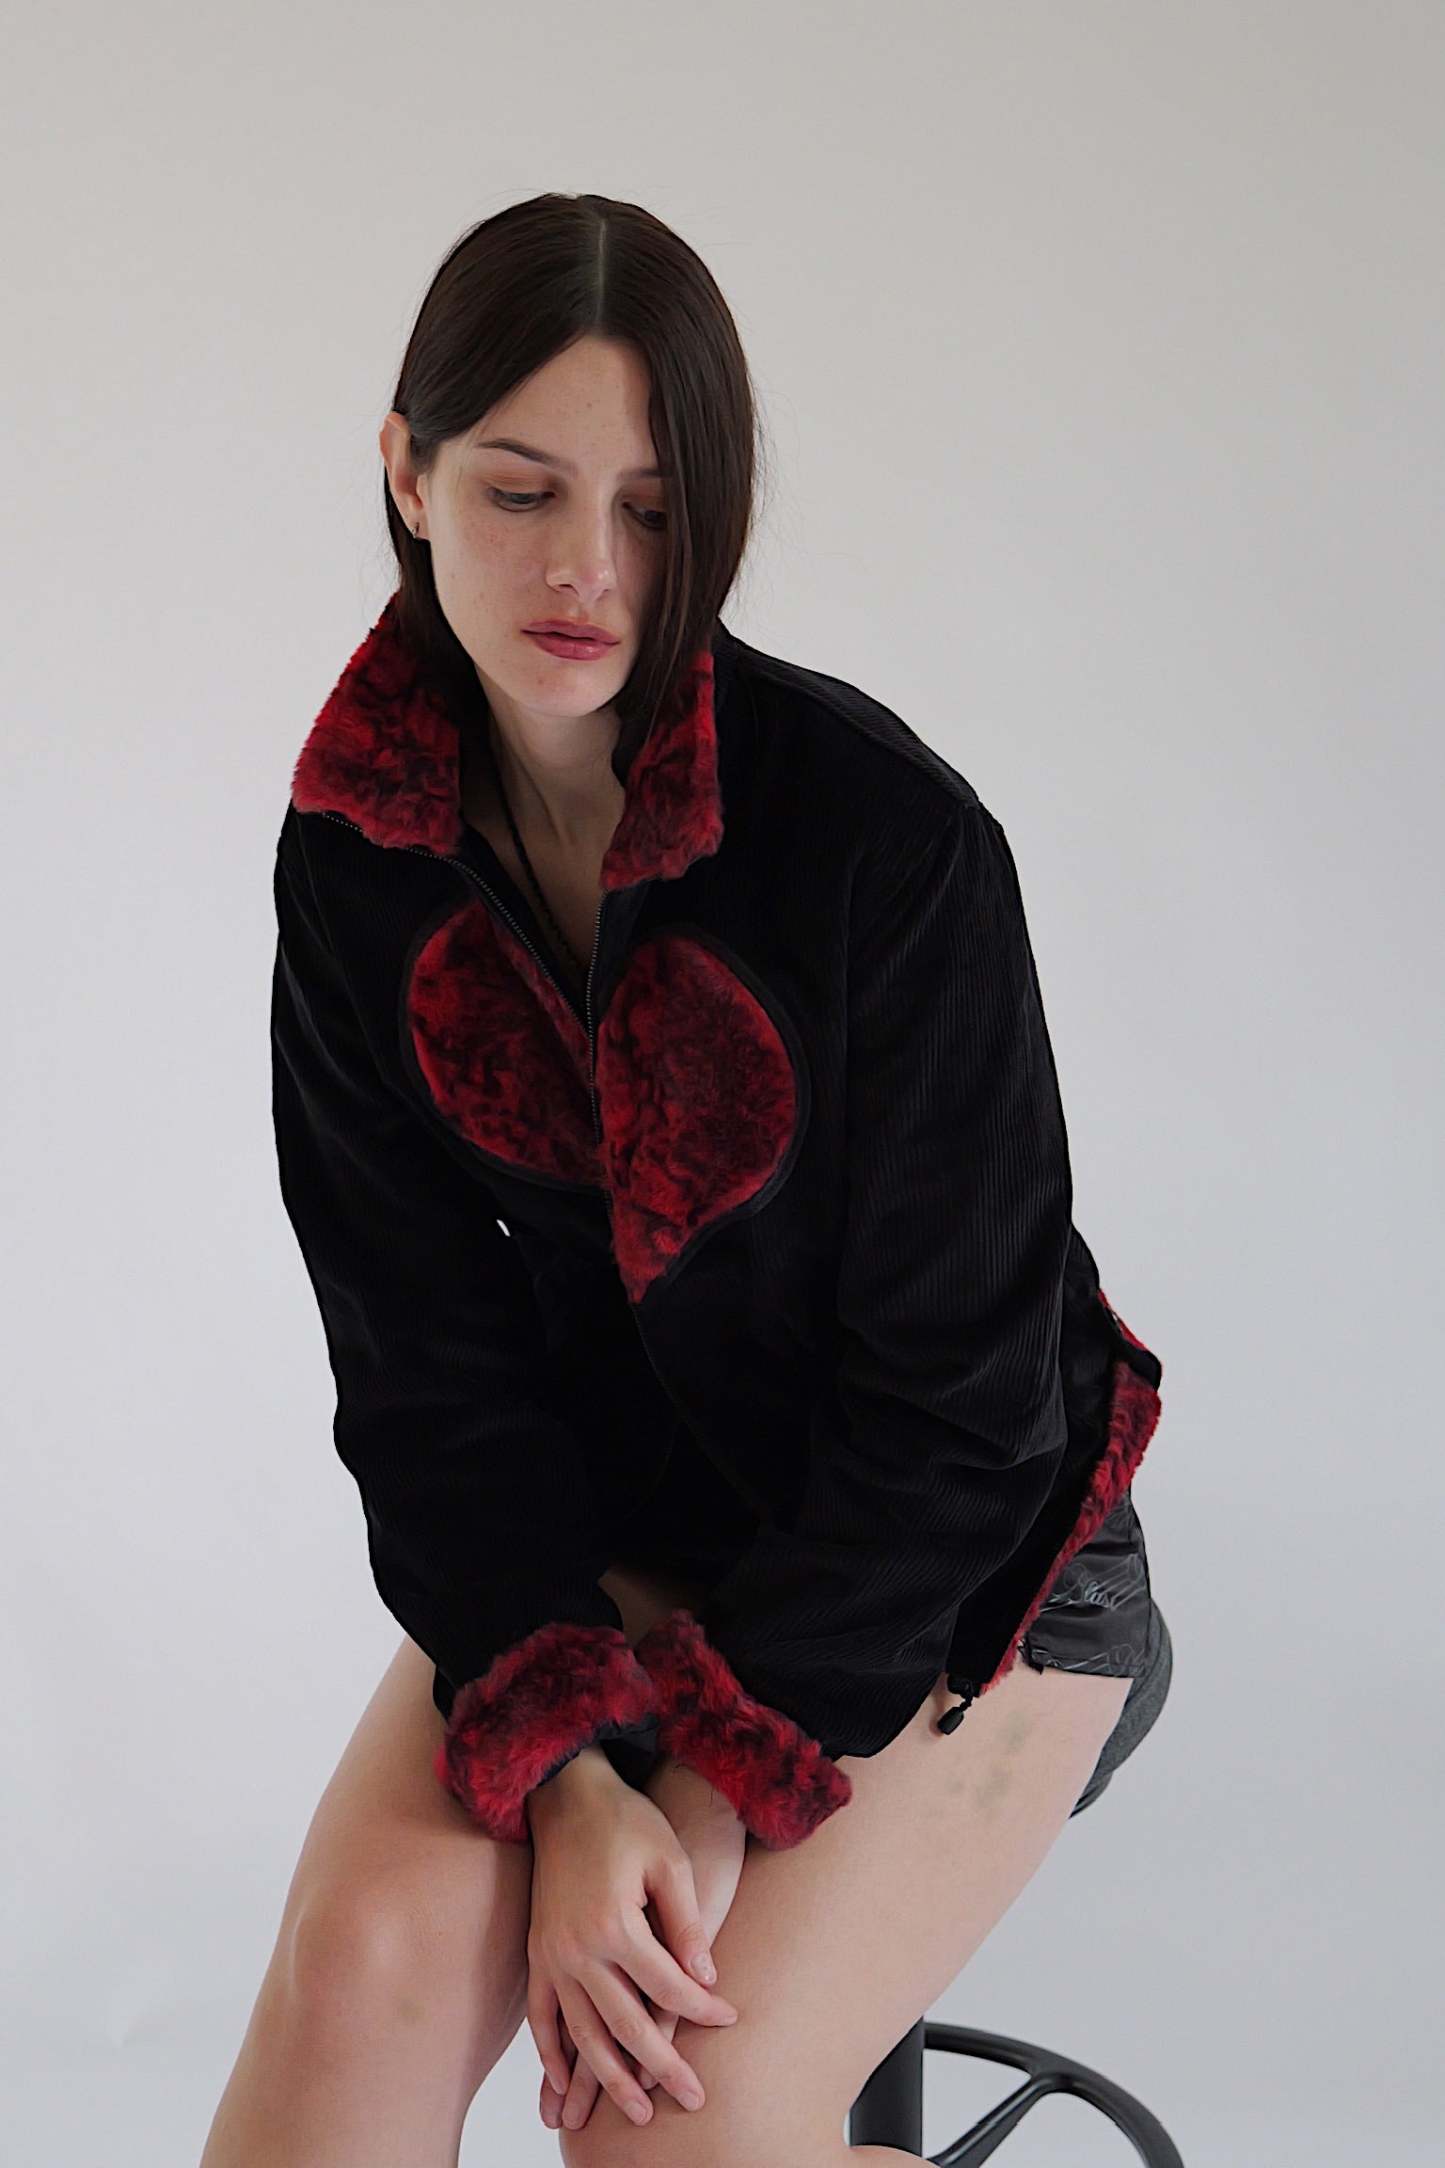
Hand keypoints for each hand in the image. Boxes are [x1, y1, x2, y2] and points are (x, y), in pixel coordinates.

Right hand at [541, 1758, 746, 2131]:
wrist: (567, 1794)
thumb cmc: (627, 1823)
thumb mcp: (670, 1862)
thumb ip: (686, 1924)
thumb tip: (706, 1980)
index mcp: (615, 1925)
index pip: (667, 1988)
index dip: (703, 2007)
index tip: (731, 2018)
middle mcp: (577, 1949)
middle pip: (626, 2026)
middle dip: (663, 2067)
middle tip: (694, 2099)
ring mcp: (551, 1955)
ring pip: (582, 2035)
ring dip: (608, 2078)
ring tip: (640, 2111)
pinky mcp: (536, 1953)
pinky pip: (540, 2018)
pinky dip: (552, 2055)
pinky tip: (566, 2086)